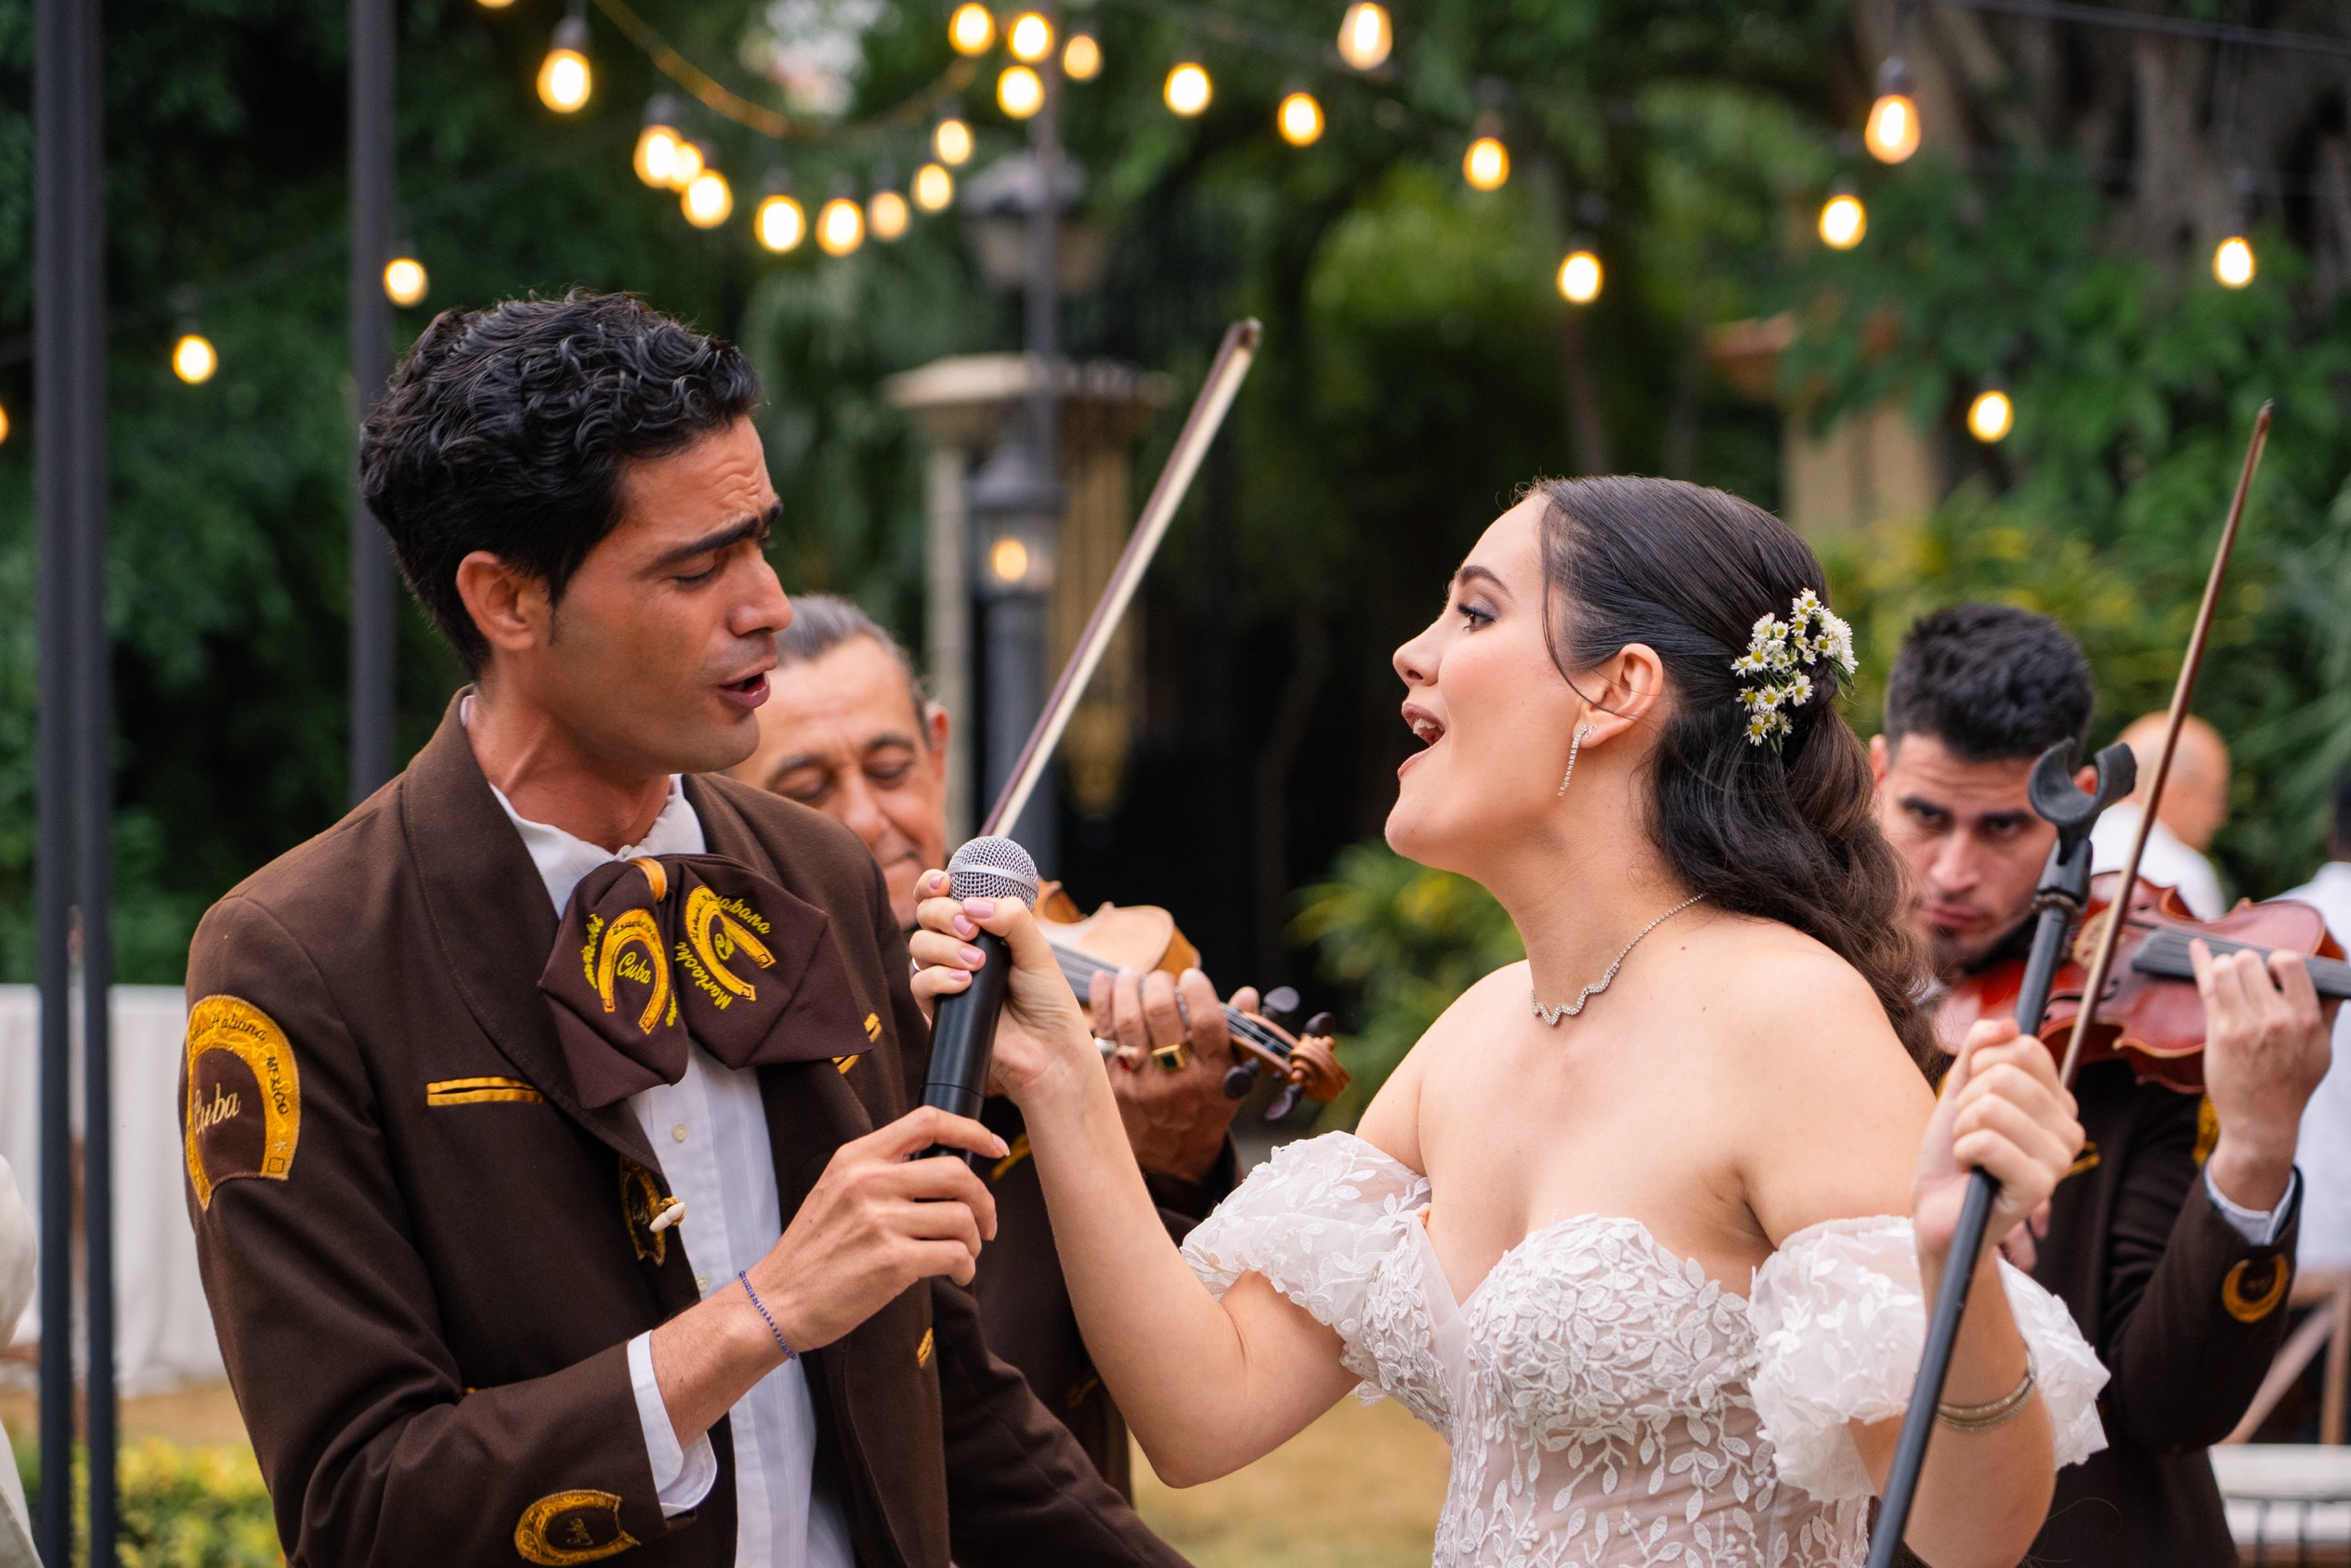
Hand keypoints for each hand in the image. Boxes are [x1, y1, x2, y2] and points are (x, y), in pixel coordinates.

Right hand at [755, 1106, 1004, 1351]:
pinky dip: (965, 1267)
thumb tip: (944, 1171)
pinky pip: (955, 1255)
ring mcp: (880, 1221)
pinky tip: (956, 1275)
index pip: (927, 1121)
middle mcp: (869, 1182)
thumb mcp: (836, 1190)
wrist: (777, 1301)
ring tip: (964, 1255)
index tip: (995, 1146)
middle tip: (985, 1224)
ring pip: (962, 1217)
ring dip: (974, 1241)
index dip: (972, 1130)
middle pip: (958, 1172)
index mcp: (856, 1158)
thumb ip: (881, 1172)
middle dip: (984, 1201)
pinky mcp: (892, 1261)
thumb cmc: (813, 1252)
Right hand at [909, 870, 1097, 1105]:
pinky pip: (918, 982)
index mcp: (981, 926)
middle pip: (926, 914)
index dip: (934, 883)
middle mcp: (958, 946)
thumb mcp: (1038, 950)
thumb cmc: (1046, 999)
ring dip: (945, 947)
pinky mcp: (938, 1006)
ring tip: (978, 964)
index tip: (944, 882)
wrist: (1047, 1048)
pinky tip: (964, 983)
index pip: (944, 895)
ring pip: (918, 944)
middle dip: (943, 914)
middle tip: (971, 930)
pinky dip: (939, 977)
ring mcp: (945, 975)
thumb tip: (974, 905)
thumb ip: (1013, 920)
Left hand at [1092, 967, 1250, 1183]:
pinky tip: (1105, 981)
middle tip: (1162, 979)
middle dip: (1159, 983)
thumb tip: (1248, 994)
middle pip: (1161, 1014)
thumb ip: (1241, 1035)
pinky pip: (1104, 1034)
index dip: (1198, 991)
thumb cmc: (1206, 1106)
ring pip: (1128, 1021)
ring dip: (1128, 987)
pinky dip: (1102, 1002)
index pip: (1207, 1023)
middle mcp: (1178, 1079)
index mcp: (1215, 1075)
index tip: (1192, 976)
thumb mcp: (1235, 1078)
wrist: (1170, 1156)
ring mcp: (1142, 1082)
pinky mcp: (1113, 1084)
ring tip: (1133, 977)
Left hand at [1914, 1019, 2082, 1274]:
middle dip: (1965, 1102)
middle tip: (1968, 1132)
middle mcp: (2069, 1128)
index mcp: (2057, 1101)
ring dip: (1961, 1130)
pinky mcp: (2041, 1186)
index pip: (2024, 1048)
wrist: (1939, 1213)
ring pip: (1990, 1108)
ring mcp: (2060, 1159)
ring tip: (1969, 1154)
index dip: (1980, 1065)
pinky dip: (1962, 1153)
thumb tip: (2007, 1023)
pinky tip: (1971, 1173)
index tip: (1973, 1096)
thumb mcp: (1960, 1091)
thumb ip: (1979, 1051)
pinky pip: (1986, 1142)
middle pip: (2003, 1076)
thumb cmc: (1953, 1154)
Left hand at [2196, 939, 2331, 1212]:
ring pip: (2224, 969)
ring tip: (2229, 980)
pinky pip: (2207, 988)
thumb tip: (2333, 981)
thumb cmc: (2292, 1084)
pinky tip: (2196, 949)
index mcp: (2307, 1019)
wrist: (2262, 1121)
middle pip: (2250, 961)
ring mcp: (2245, 1025)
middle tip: (2246, 980)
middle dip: (2245, 964)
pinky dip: (2200, 964)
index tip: (2272, 972)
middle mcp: (2277, 1019)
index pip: (2290, 962)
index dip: (2277, 960)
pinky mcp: (2219, 1033)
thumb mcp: (2321, 1050)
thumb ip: (2326, 1013)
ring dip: (2224, 968)